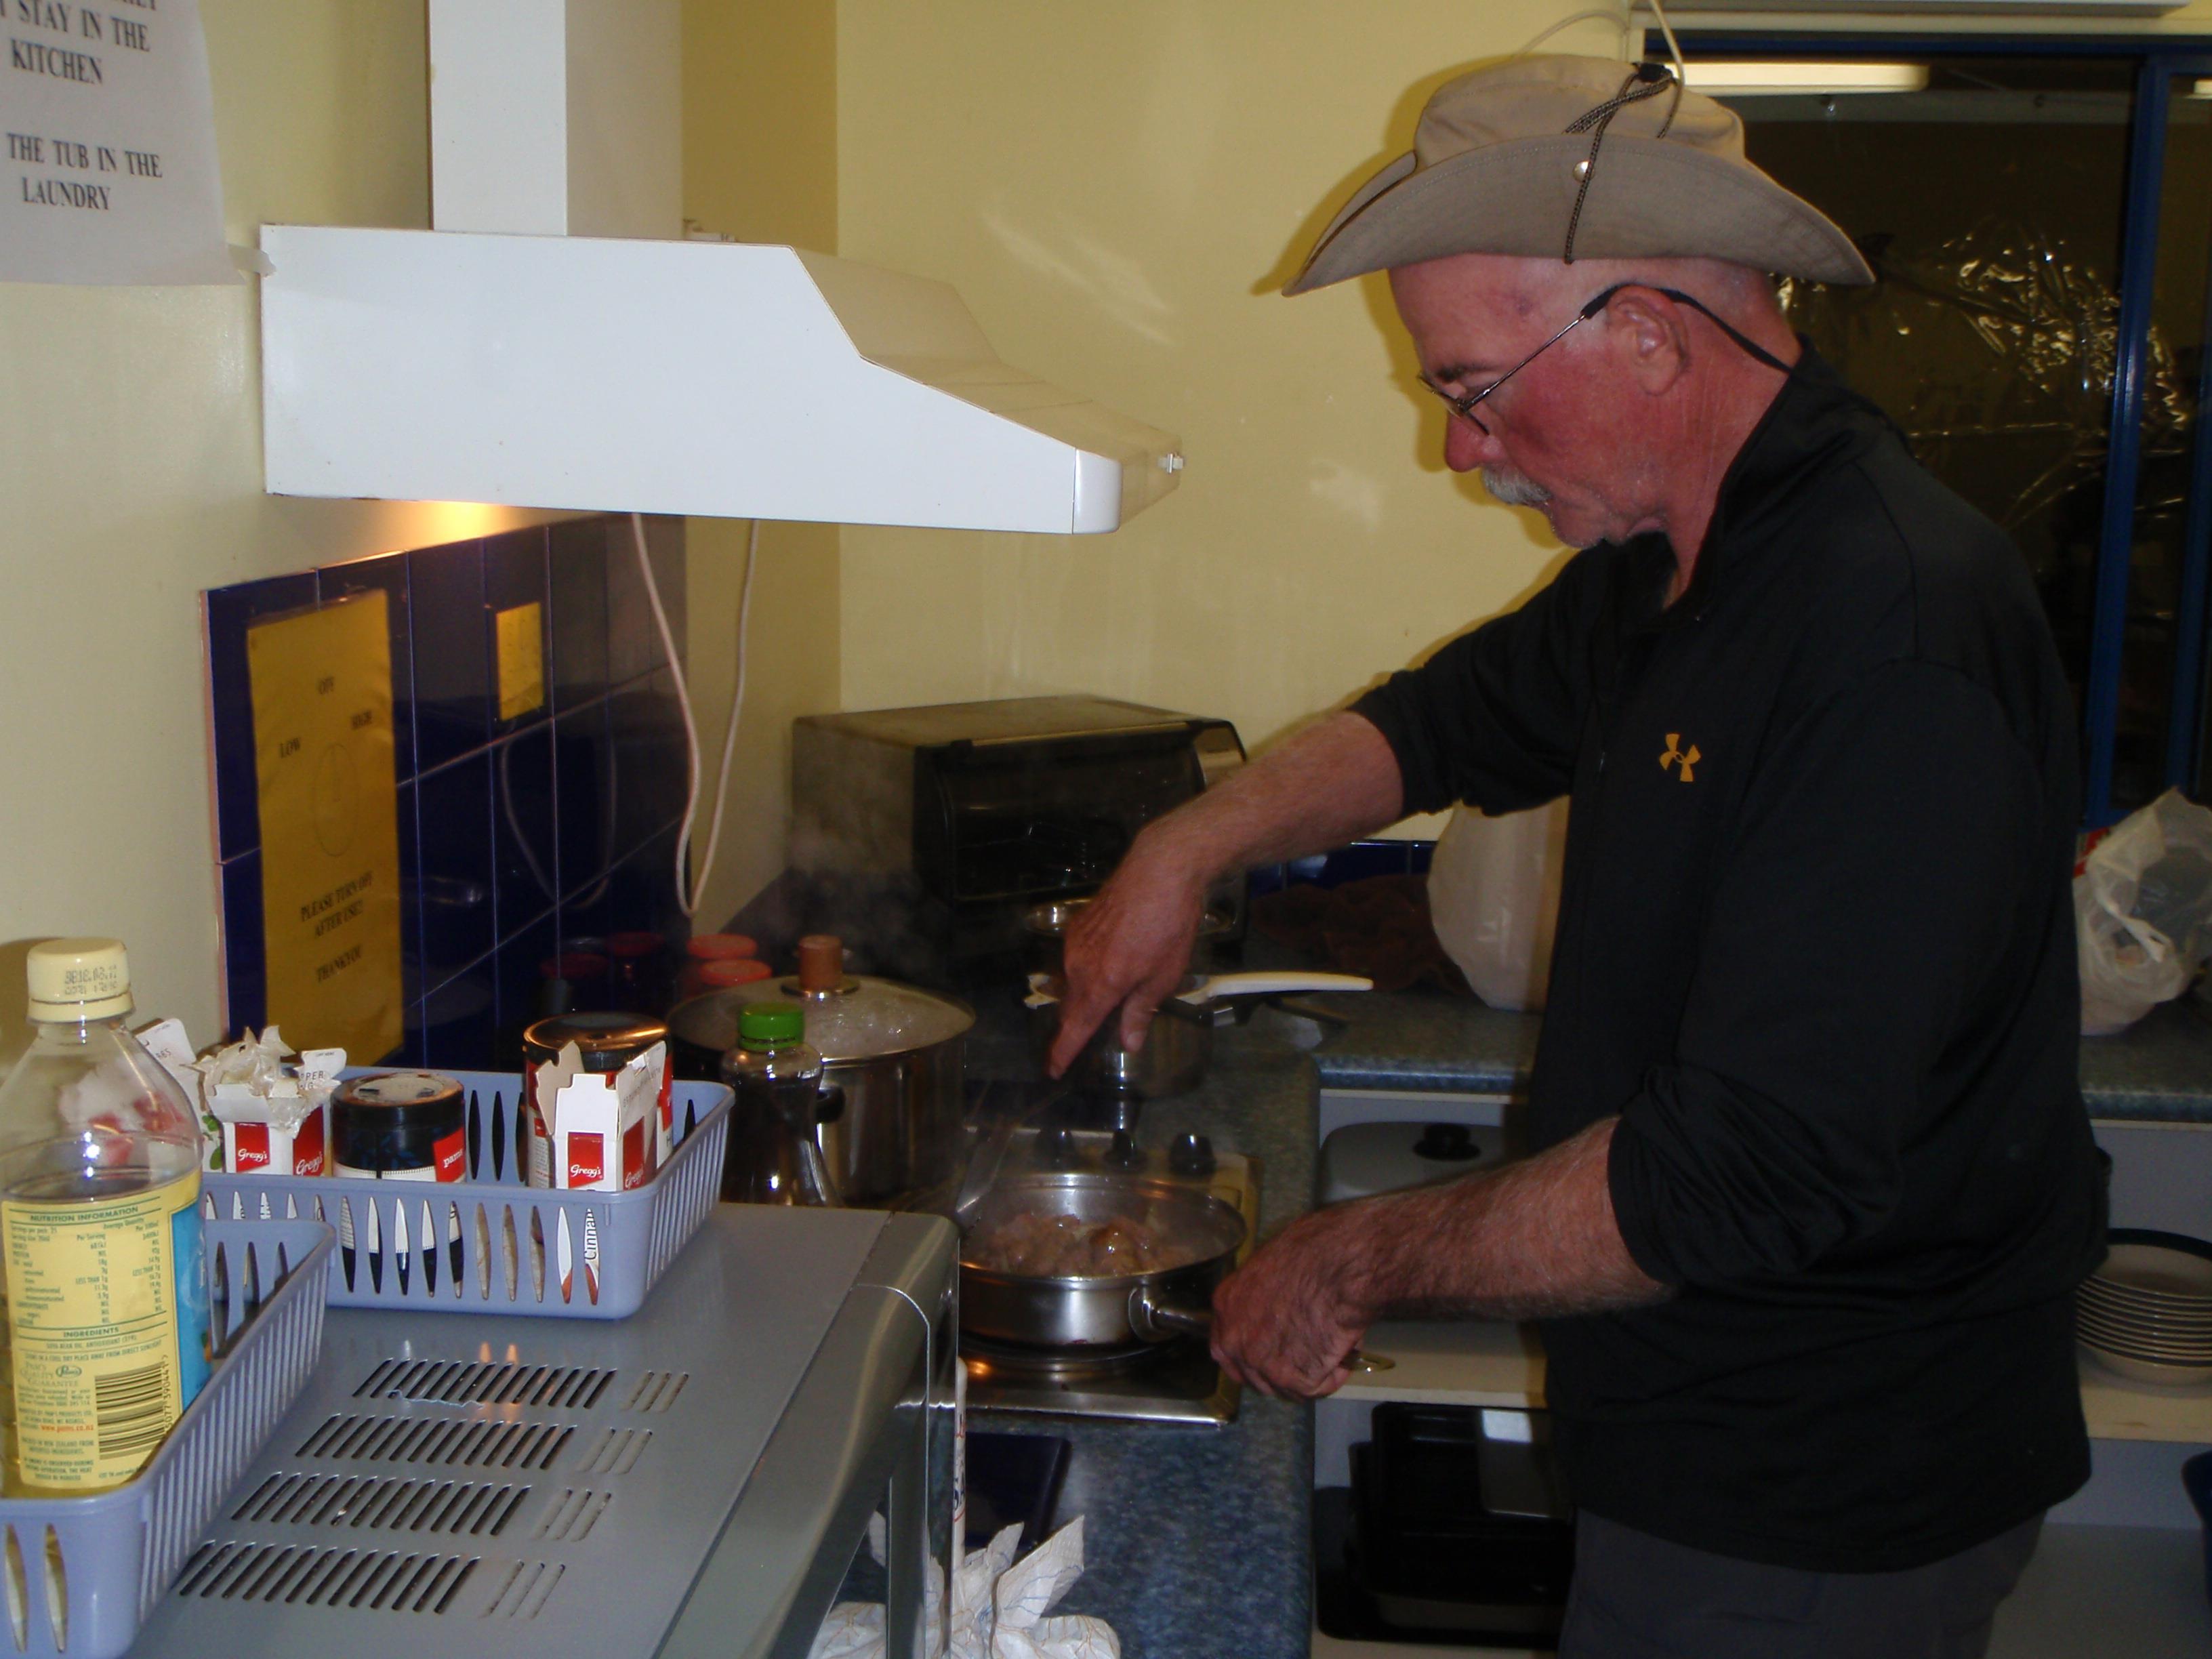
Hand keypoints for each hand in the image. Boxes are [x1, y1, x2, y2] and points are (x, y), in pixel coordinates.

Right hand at [1046, 834, 1209, 1076]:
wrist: (1160, 870)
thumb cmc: (1170, 926)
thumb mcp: (1164, 976)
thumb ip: (1141, 1011)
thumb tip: (1128, 1043)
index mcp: (1102, 984)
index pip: (1075, 1028)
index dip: (1063, 1052)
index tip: (1052, 1071)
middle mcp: (1080, 966)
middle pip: (1071, 1006)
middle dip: (1074, 1027)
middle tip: (1079, 1043)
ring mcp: (1075, 943)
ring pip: (1073, 981)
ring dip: (1083, 996)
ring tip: (1101, 1003)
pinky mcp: (1078, 924)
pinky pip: (1075, 958)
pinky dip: (1085, 971)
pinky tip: (1106, 965)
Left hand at [1209, 1205, 1373, 1400]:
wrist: (1338, 1266)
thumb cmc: (1313, 1251)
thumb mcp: (1271, 1264)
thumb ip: (1263, 1293)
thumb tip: (1277, 1304)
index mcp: (1227, 1304)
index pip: (1225, 1346)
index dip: (1250, 1354)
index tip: (1271, 1354)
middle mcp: (1235, 1339)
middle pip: (1252, 1374)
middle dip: (1280, 1370)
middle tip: (1308, 1357)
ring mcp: (1261, 1363)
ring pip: (1285, 1386)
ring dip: (1309, 1373)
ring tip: (1334, 1349)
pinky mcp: (1292, 1379)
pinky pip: (1317, 1388)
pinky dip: (1334, 1375)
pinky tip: (1345, 1355)